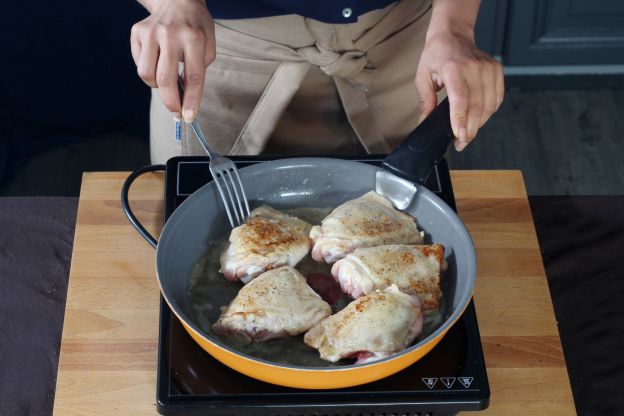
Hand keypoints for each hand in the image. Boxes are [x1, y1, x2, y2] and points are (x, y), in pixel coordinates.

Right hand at [130, 0, 214, 121]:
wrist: (177, 0)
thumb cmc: (196, 28)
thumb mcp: (208, 46)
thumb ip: (198, 71)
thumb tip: (184, 99)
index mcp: (194, 38)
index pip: (193, 76)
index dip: (190, 100)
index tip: (188, 117)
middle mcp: (171, 34)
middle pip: (165, 79)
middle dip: (170, 102)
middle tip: (176, 111)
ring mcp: (151, 32)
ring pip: (146, 75)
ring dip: (157, 86)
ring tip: (167, 79)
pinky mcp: (137, 32)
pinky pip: (139, 64)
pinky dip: (149, 71)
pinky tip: (158, 62)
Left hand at [415, 31, 503, 150]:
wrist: (453, 35)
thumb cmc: (436, 55)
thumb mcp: (423, 76)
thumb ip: (425, 101)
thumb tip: (425, 121)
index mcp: (454, 68)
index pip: (460, 99)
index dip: (460, 120)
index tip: (459, 136)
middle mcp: (474, 67)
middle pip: (477, 106)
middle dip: (470, 129)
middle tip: (461, 143)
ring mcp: (488, 68)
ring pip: (489, 105)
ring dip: (480, 123)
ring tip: (468, 133)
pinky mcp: (497, 70)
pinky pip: (497, 98)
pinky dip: (489, 112)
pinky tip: (479, 118)